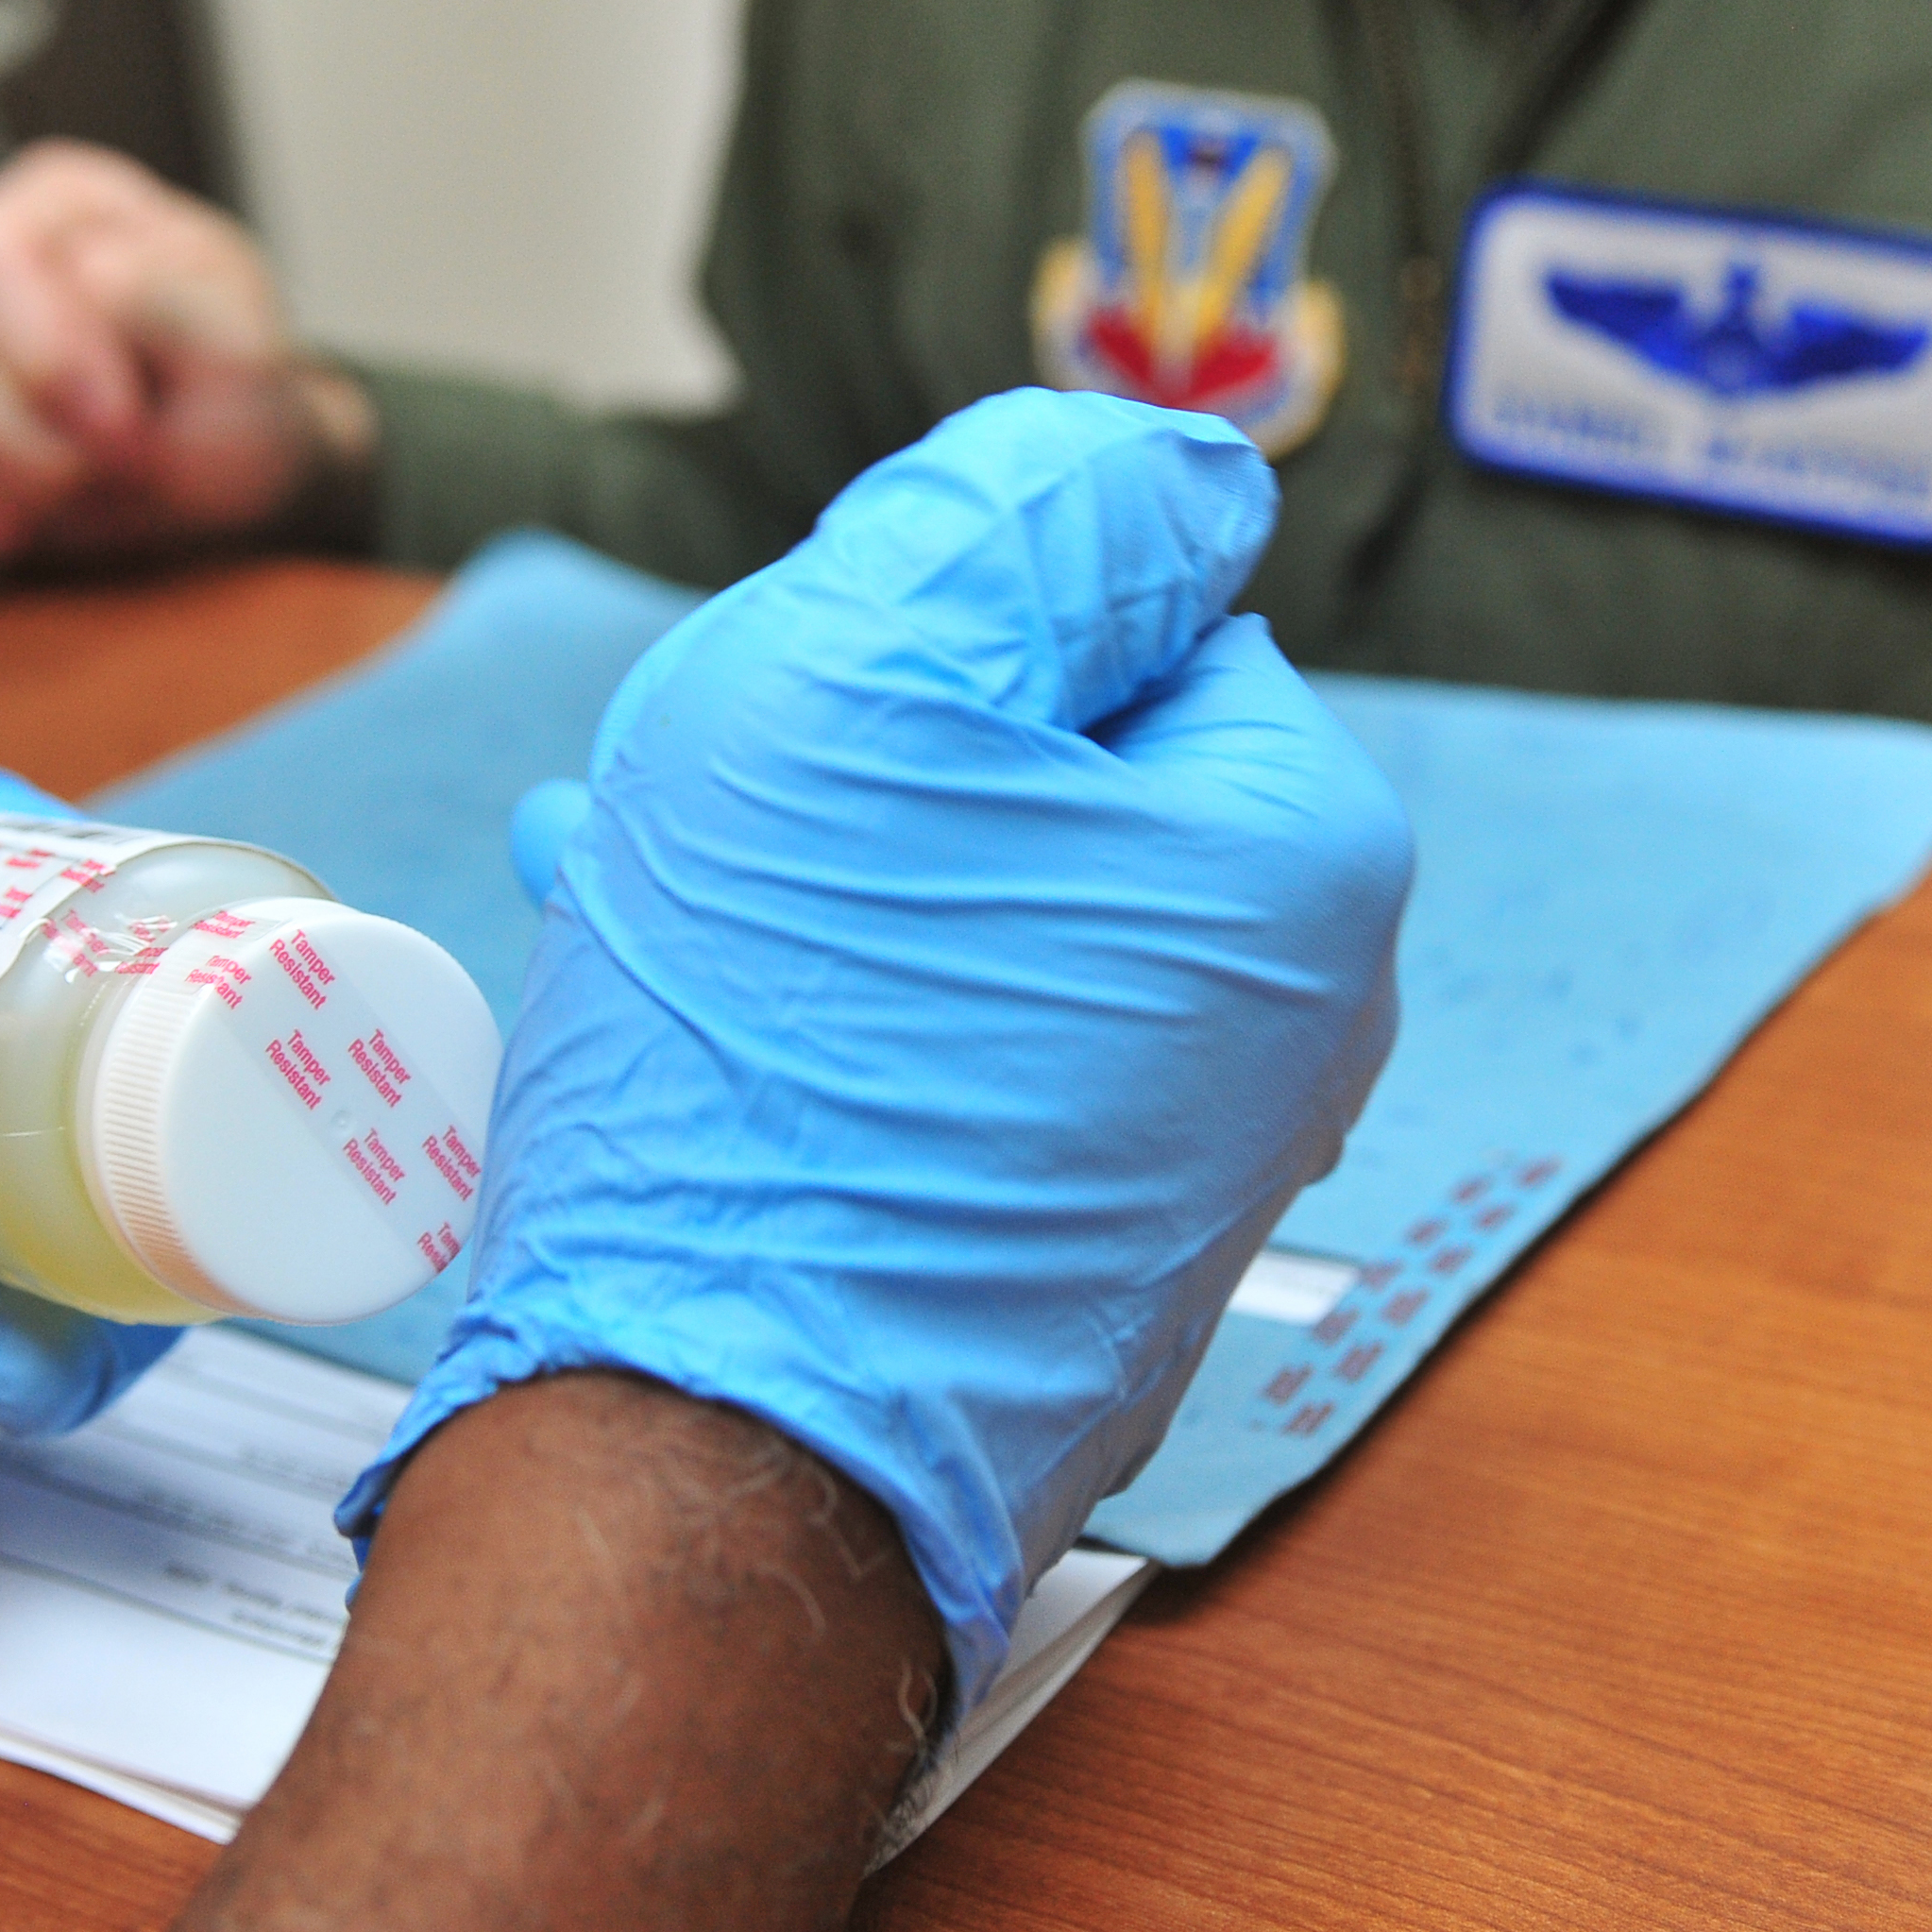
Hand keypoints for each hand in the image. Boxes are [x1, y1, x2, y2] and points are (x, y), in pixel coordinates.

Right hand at [0, 142, 373, 567]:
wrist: (228, 484)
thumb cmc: (233, 399)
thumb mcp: (245, 344)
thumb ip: (181, 300)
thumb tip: (94, 280)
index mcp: (56, 204)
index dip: (46, 361)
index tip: (128, 422)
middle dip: (26, 439)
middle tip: (112, 463)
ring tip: (74, 489)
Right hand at [346, 389, 1415, 1712]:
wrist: (707, 1467)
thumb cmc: (782, 1074)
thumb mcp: (872, 669)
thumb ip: (1037, 514)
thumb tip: (1184, 464)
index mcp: (1297, 851)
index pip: (1132, 608)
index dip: (940, 624)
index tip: (820, 709)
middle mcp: (1282, 1019)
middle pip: (1042, 769)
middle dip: (853, 765)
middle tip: (694, 810)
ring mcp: (1168, 1160)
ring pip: (960, 917)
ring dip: (796, 883)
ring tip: (634, 898)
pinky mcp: (1050, 1264)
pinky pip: (934, 1066)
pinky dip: (810, 1022)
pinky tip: (674, 1025)